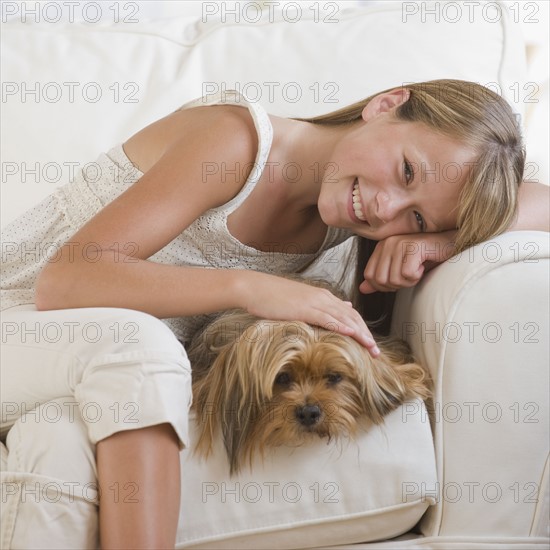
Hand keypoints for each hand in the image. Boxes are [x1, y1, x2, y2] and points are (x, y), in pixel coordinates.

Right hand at [238, 272, 380, 356]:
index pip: (350, 313)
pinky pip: (327, 318)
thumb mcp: (301, 300)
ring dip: (360, 334)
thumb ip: (322, 305)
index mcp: (323, 296)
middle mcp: (323, 298)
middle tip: (377, 352)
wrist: (254, 288)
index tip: (370, 345)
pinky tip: (351, 335)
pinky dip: (341, 326)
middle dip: (367, 335)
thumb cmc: (273, 297)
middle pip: (352, 317)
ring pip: (344, 318)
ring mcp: (314, 302)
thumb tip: (343, 306)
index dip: (363, 329)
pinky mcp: (304, 309)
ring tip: (371, 348)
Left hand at [359, 231, 456, 293]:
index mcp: (381, 247)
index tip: (399, 279)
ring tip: (417, 269)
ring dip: (409, 281)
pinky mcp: (413, 247)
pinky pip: (408, 275)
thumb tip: (363, 289)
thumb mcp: (400, 270)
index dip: (384, 285)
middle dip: (397, 285)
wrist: (449, 247)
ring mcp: (399, 243)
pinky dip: (417, 276)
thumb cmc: (426, 258)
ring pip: (394, 279)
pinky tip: (423, 265)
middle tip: (410, 274)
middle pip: (380, 280)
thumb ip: (381, 278)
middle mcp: (387, 243)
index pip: (369, 276)